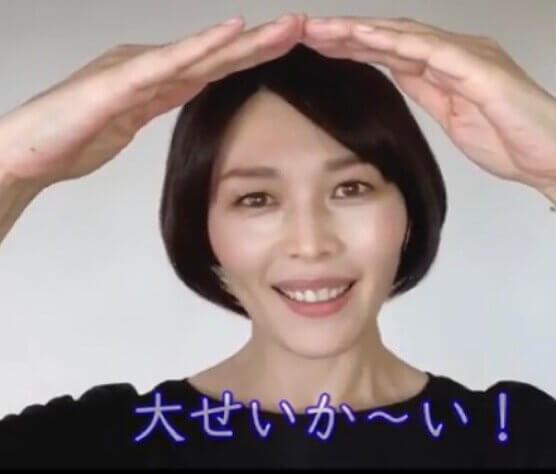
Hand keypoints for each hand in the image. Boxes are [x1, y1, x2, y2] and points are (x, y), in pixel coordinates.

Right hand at [0, 13, 304, 188]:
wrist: (26, 153)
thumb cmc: (72, 138)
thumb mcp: (128, 121)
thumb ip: (157, 101)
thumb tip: (187, 89)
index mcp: (154, 78)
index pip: (213, 66)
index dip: (252, 56)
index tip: (287, 49)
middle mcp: (149, 65)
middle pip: (216, 54)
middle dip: (261, 42)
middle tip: (301, 28)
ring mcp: (134, 69)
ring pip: (201, 52)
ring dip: (246, 40)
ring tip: (285, 28)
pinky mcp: (119, 82)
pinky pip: (168, 62)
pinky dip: (201, 46)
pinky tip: (231, 32)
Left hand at [301, 16, 555, 190]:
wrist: (553, 158)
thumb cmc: (511, 141)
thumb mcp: (455, 117)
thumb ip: (429, 92)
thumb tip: (400, 77)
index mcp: (446, 66)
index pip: (390, 51)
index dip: (353, 46)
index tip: (318, 47)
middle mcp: (454, 53)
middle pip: (390, 36)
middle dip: (347, 33)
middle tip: (307, 30)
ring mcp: (468, 57)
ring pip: (404, 36)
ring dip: (361, 31)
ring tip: (323, 30)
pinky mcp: (480, 69)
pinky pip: (432, 50)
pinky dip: (397, 42)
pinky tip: (366, 37)